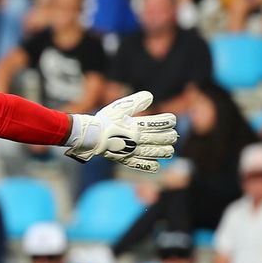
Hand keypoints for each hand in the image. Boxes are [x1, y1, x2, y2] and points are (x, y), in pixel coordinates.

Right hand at [63, 91, 177, 171]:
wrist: (88, 137)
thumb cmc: (103, 121)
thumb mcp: (119, 107)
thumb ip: (135, 101)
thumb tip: (150, 96)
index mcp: (136, 126)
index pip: (160, 123)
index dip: (169, 121)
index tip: (171, 120)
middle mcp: (136, 139)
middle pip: (161, 139)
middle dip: (170, 136)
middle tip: (172, 135)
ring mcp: (131, 151)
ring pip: (154, 153)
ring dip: (165, 151)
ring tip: (169, 150)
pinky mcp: (125, 159)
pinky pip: (141, 165)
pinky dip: (150, 165)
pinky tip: (156, 165)